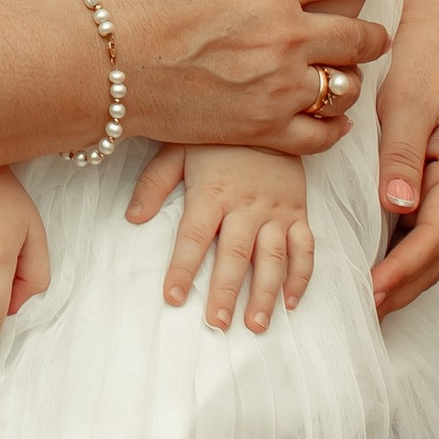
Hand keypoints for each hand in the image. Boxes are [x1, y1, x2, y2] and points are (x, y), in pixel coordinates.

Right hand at [105, 0, 412, 158]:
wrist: (101, 62)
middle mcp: (286, 35)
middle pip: (359, 34)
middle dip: (375, 32)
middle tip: (374, 33)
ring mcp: (277, 86)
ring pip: (345, 86)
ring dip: (353, 77)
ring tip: (346, 74)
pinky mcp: (260, 128)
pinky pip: (320, 135)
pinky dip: (333, 127)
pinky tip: (331, 118)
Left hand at [128, 146, 312, 332]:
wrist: (270, 113)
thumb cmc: (218, 137)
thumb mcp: (178, 149)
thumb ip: (154, 184)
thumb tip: (132, 218)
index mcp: (212, 192)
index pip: (194, 236)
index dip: (183, 267)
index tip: (174, 297)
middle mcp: (246, 205)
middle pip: (235, 254)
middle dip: (226, 291)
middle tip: (217, 323)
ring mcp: (276, 210)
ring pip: (273, 257)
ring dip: (266, 294)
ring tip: (256, 325)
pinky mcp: (298, 212)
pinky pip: (305, 247)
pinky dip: (301, 276)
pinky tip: (291, 302)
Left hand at [368, 0, 438, 316]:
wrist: (433, 26)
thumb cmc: (421, 59)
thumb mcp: (409, 104)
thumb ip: (401, 157)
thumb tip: (398, 208)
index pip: (434, 236)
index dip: (403, 270)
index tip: (370, 292)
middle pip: (438, 254)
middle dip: (405, 287)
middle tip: (364, 316)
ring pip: (434, 249)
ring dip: (406, 279)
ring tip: (369, 306)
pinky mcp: (437, 182)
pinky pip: (424, 231)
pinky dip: (404, 256)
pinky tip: (376, 269)